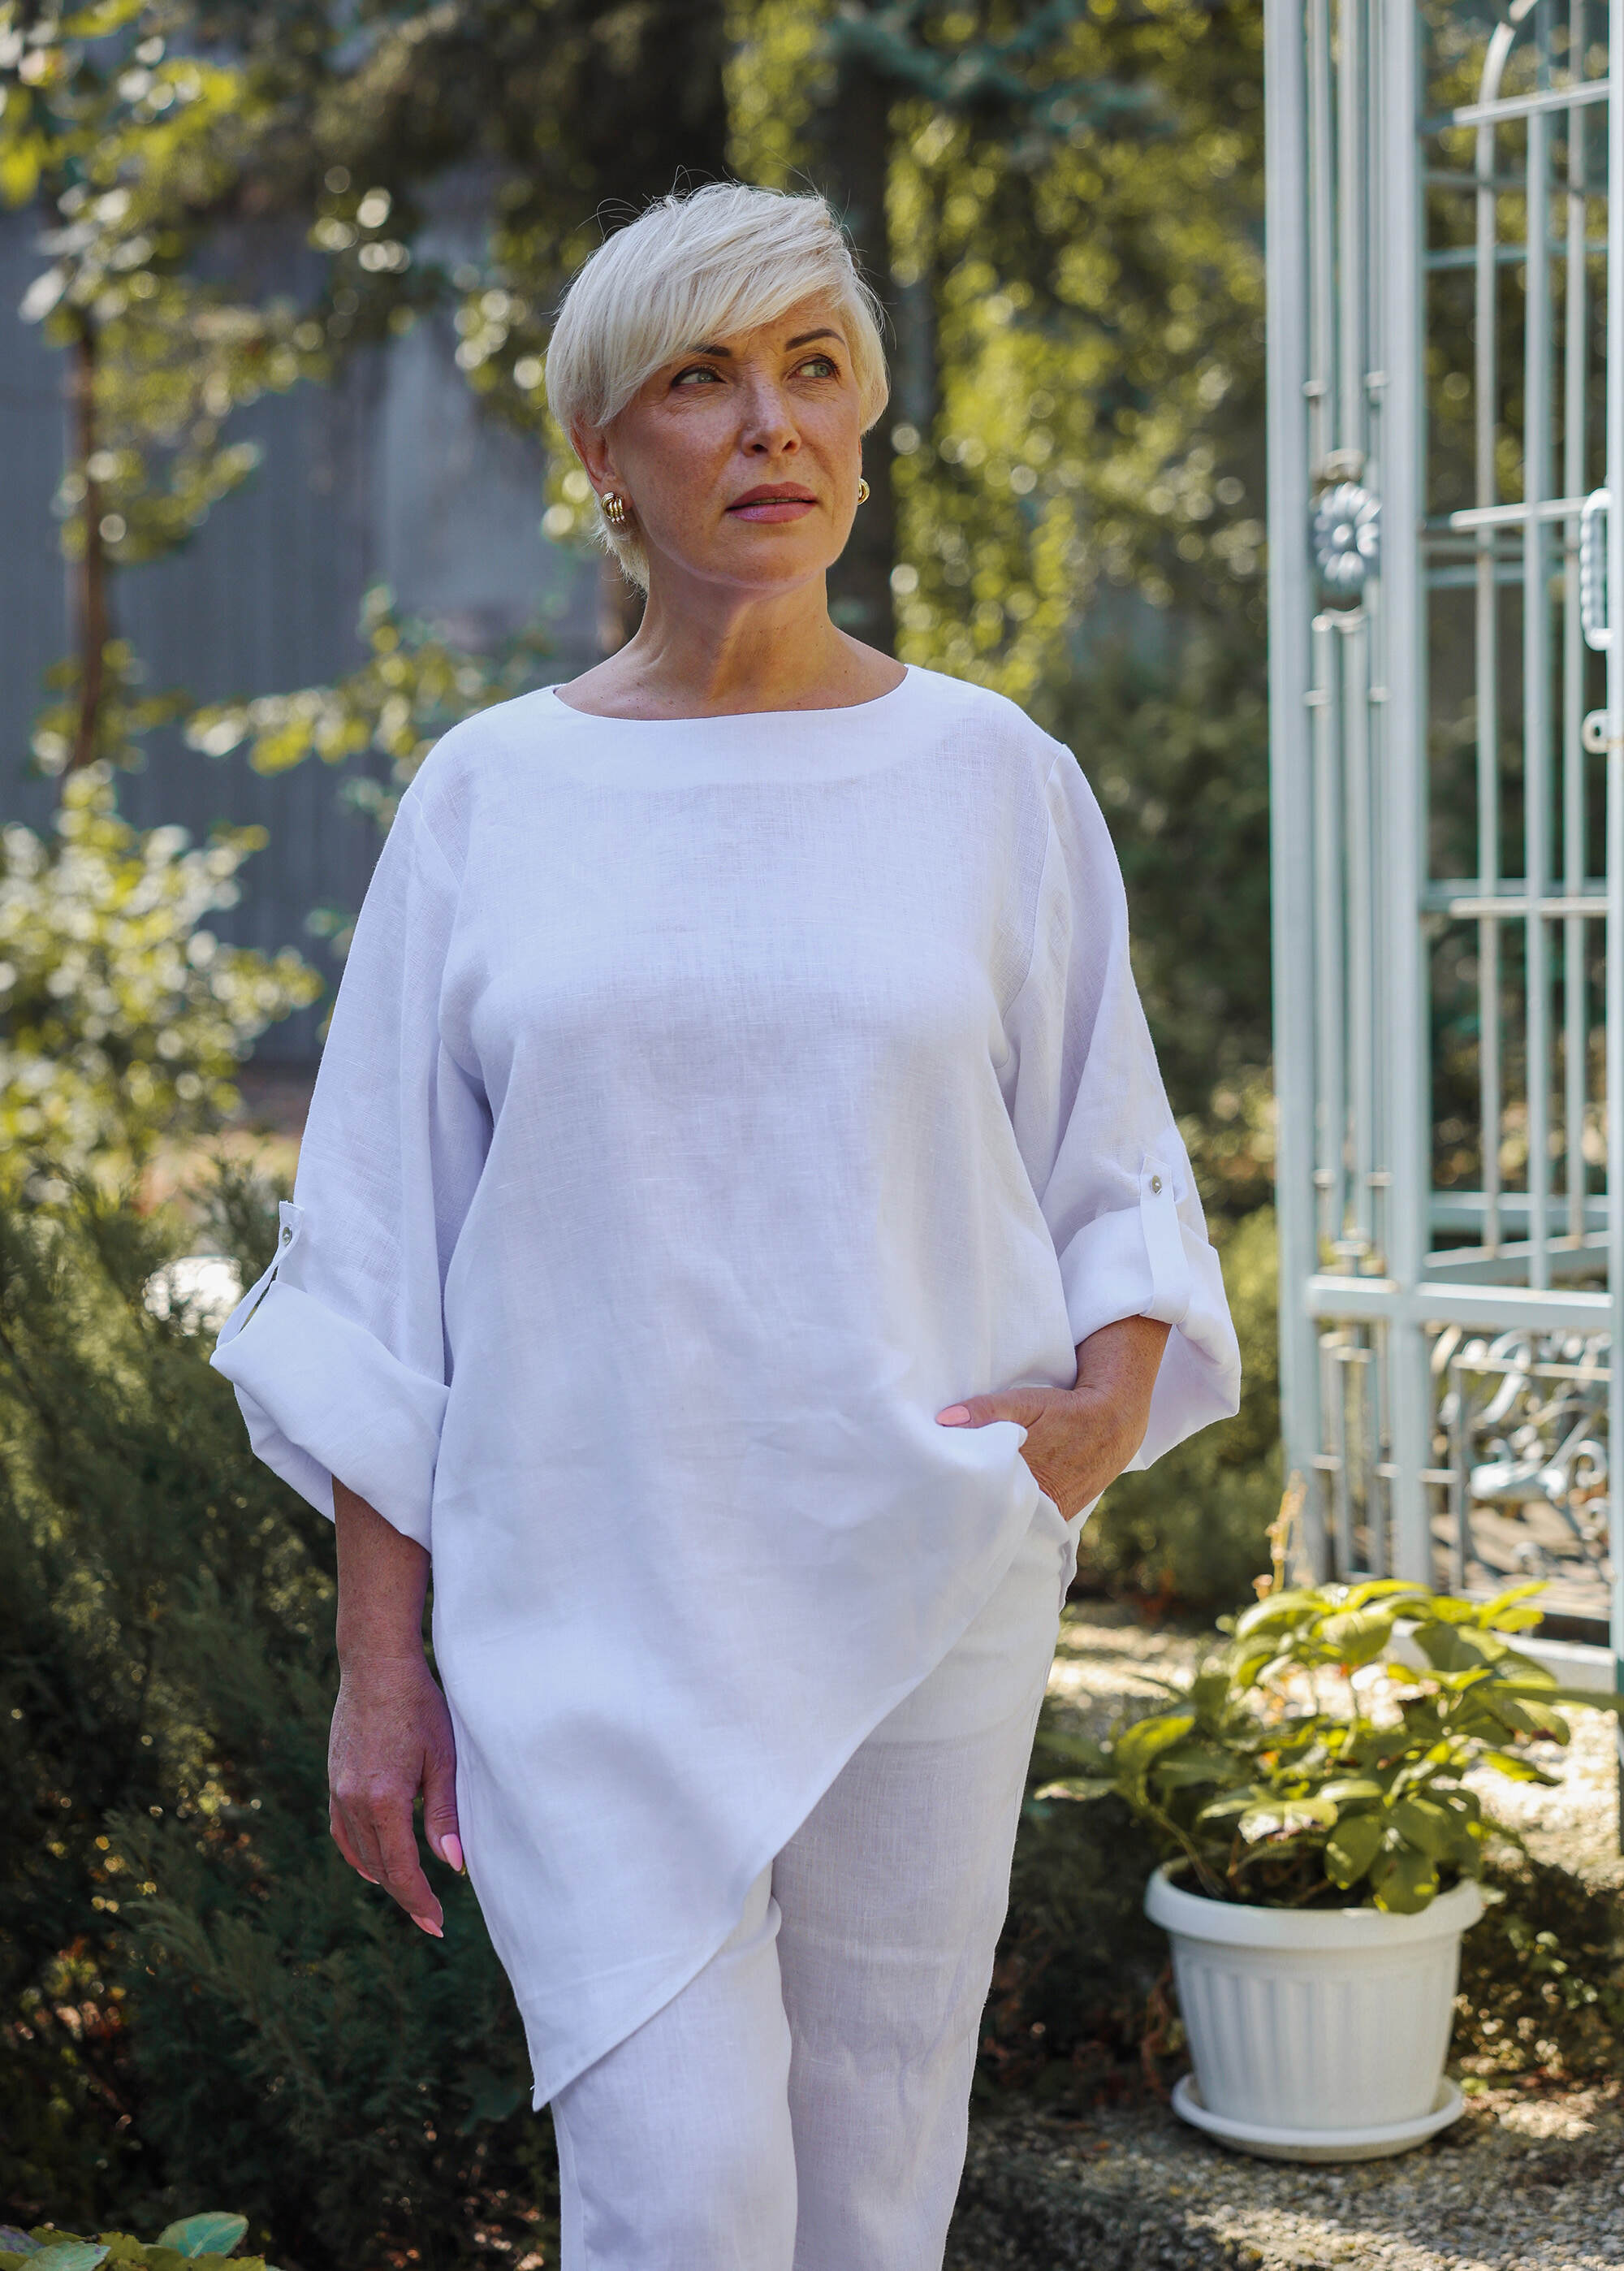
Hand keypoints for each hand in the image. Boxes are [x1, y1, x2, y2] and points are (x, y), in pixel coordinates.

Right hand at [328, 1650, 461, 1937]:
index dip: (419, 1901)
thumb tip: (453, 1864)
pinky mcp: (333, 1780)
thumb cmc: (419, 1706)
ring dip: (383, 1877)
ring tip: (409, 1895)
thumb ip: (445, 1813)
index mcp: (384, 1799)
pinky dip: (358, 1854)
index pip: (401, 1869)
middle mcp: (353, 1801)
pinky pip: (342, 1832)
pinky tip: (372, 1865)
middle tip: (430, 1919)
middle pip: (379, 1868)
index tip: (437, 1925)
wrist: (376, 1666)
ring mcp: (337, 1791)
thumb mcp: (443, 1758)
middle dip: (405, 1896)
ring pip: (358, 1853)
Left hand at [936, 1314, 1170, 1520]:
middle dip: (967, 1516)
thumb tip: (944, 1420)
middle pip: (992, 1516)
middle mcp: (1039, 1500)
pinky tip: (993, 1523)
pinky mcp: (1060, 1520)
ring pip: (1011, 1526)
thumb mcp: (1026, 1402)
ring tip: (960, 1525)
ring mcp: (1051, 1514)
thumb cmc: (1065, 1410)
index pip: (978, 1494)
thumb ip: (986, 1410)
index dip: (954, 1498)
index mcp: (1024, 1472)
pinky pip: (1030, 1527)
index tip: (932, 1499)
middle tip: (938, 1518)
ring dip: (990, 1522)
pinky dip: (1012, 1526)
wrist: (1114, 1426)